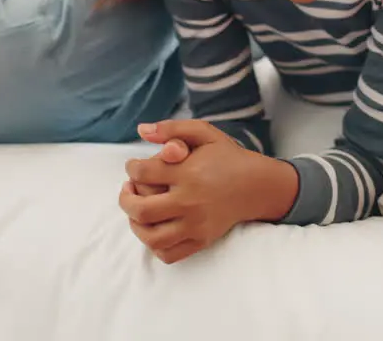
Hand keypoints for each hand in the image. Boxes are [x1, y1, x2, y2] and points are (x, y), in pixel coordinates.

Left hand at [119, 120, 296, 263]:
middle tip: (128, 190)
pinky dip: (155, 246)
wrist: (257, 186)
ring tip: (137, 211)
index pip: (142, 173)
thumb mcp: (204, 133)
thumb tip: (140, 129)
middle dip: (125, 199)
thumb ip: (171, 128)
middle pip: (141, 209)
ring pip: (151, 237)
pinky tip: (154, 228)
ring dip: (136, 225)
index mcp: (188, 173)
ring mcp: (196, 225)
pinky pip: (169, 254)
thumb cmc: (227, 156)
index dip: (131, 167)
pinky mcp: (201, 240)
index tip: (134, 166)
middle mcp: (190, 201)